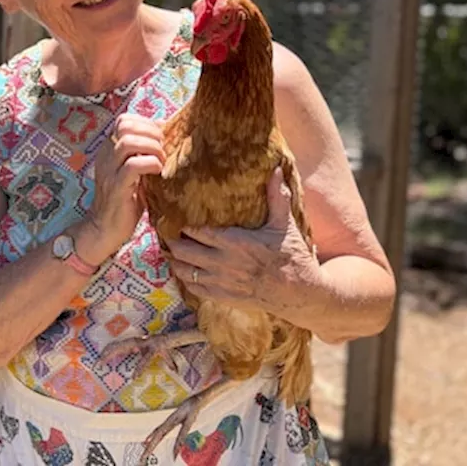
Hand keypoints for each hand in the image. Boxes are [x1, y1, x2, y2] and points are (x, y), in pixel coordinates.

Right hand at [86, 114, 164, 258]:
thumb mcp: (135, 173)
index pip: (124, 119)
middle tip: (164, 149)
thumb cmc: (125, 202)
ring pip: (129, 142)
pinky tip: (158, 173)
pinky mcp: (117, 187)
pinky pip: (133, 166)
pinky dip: (151, 164)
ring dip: (152, 148)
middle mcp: (106, 155)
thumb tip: (166, 135)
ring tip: (161, 161)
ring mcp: (109, 170)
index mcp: (109, 149)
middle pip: (126, 125)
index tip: (161, 138)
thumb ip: (144, 154)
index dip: (146, 123)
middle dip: (151, 132)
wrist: (105, 230)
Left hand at [165, 167, 323, 323]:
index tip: (174, 215)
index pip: (197, 231)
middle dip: (172, 240)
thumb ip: (277, 197)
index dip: (182, 224)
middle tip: (167, 231)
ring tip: (170, 249)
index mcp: (235, 242)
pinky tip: (183, 270)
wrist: (299, 293)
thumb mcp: (285, 225)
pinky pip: (194, 288)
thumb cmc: (292, 256)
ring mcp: (221, 282)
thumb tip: (276, 169)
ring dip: (175, 260)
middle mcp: (223, 263)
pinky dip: (184, 278)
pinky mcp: (223, 297)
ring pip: (184, 271)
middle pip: (184, 250)